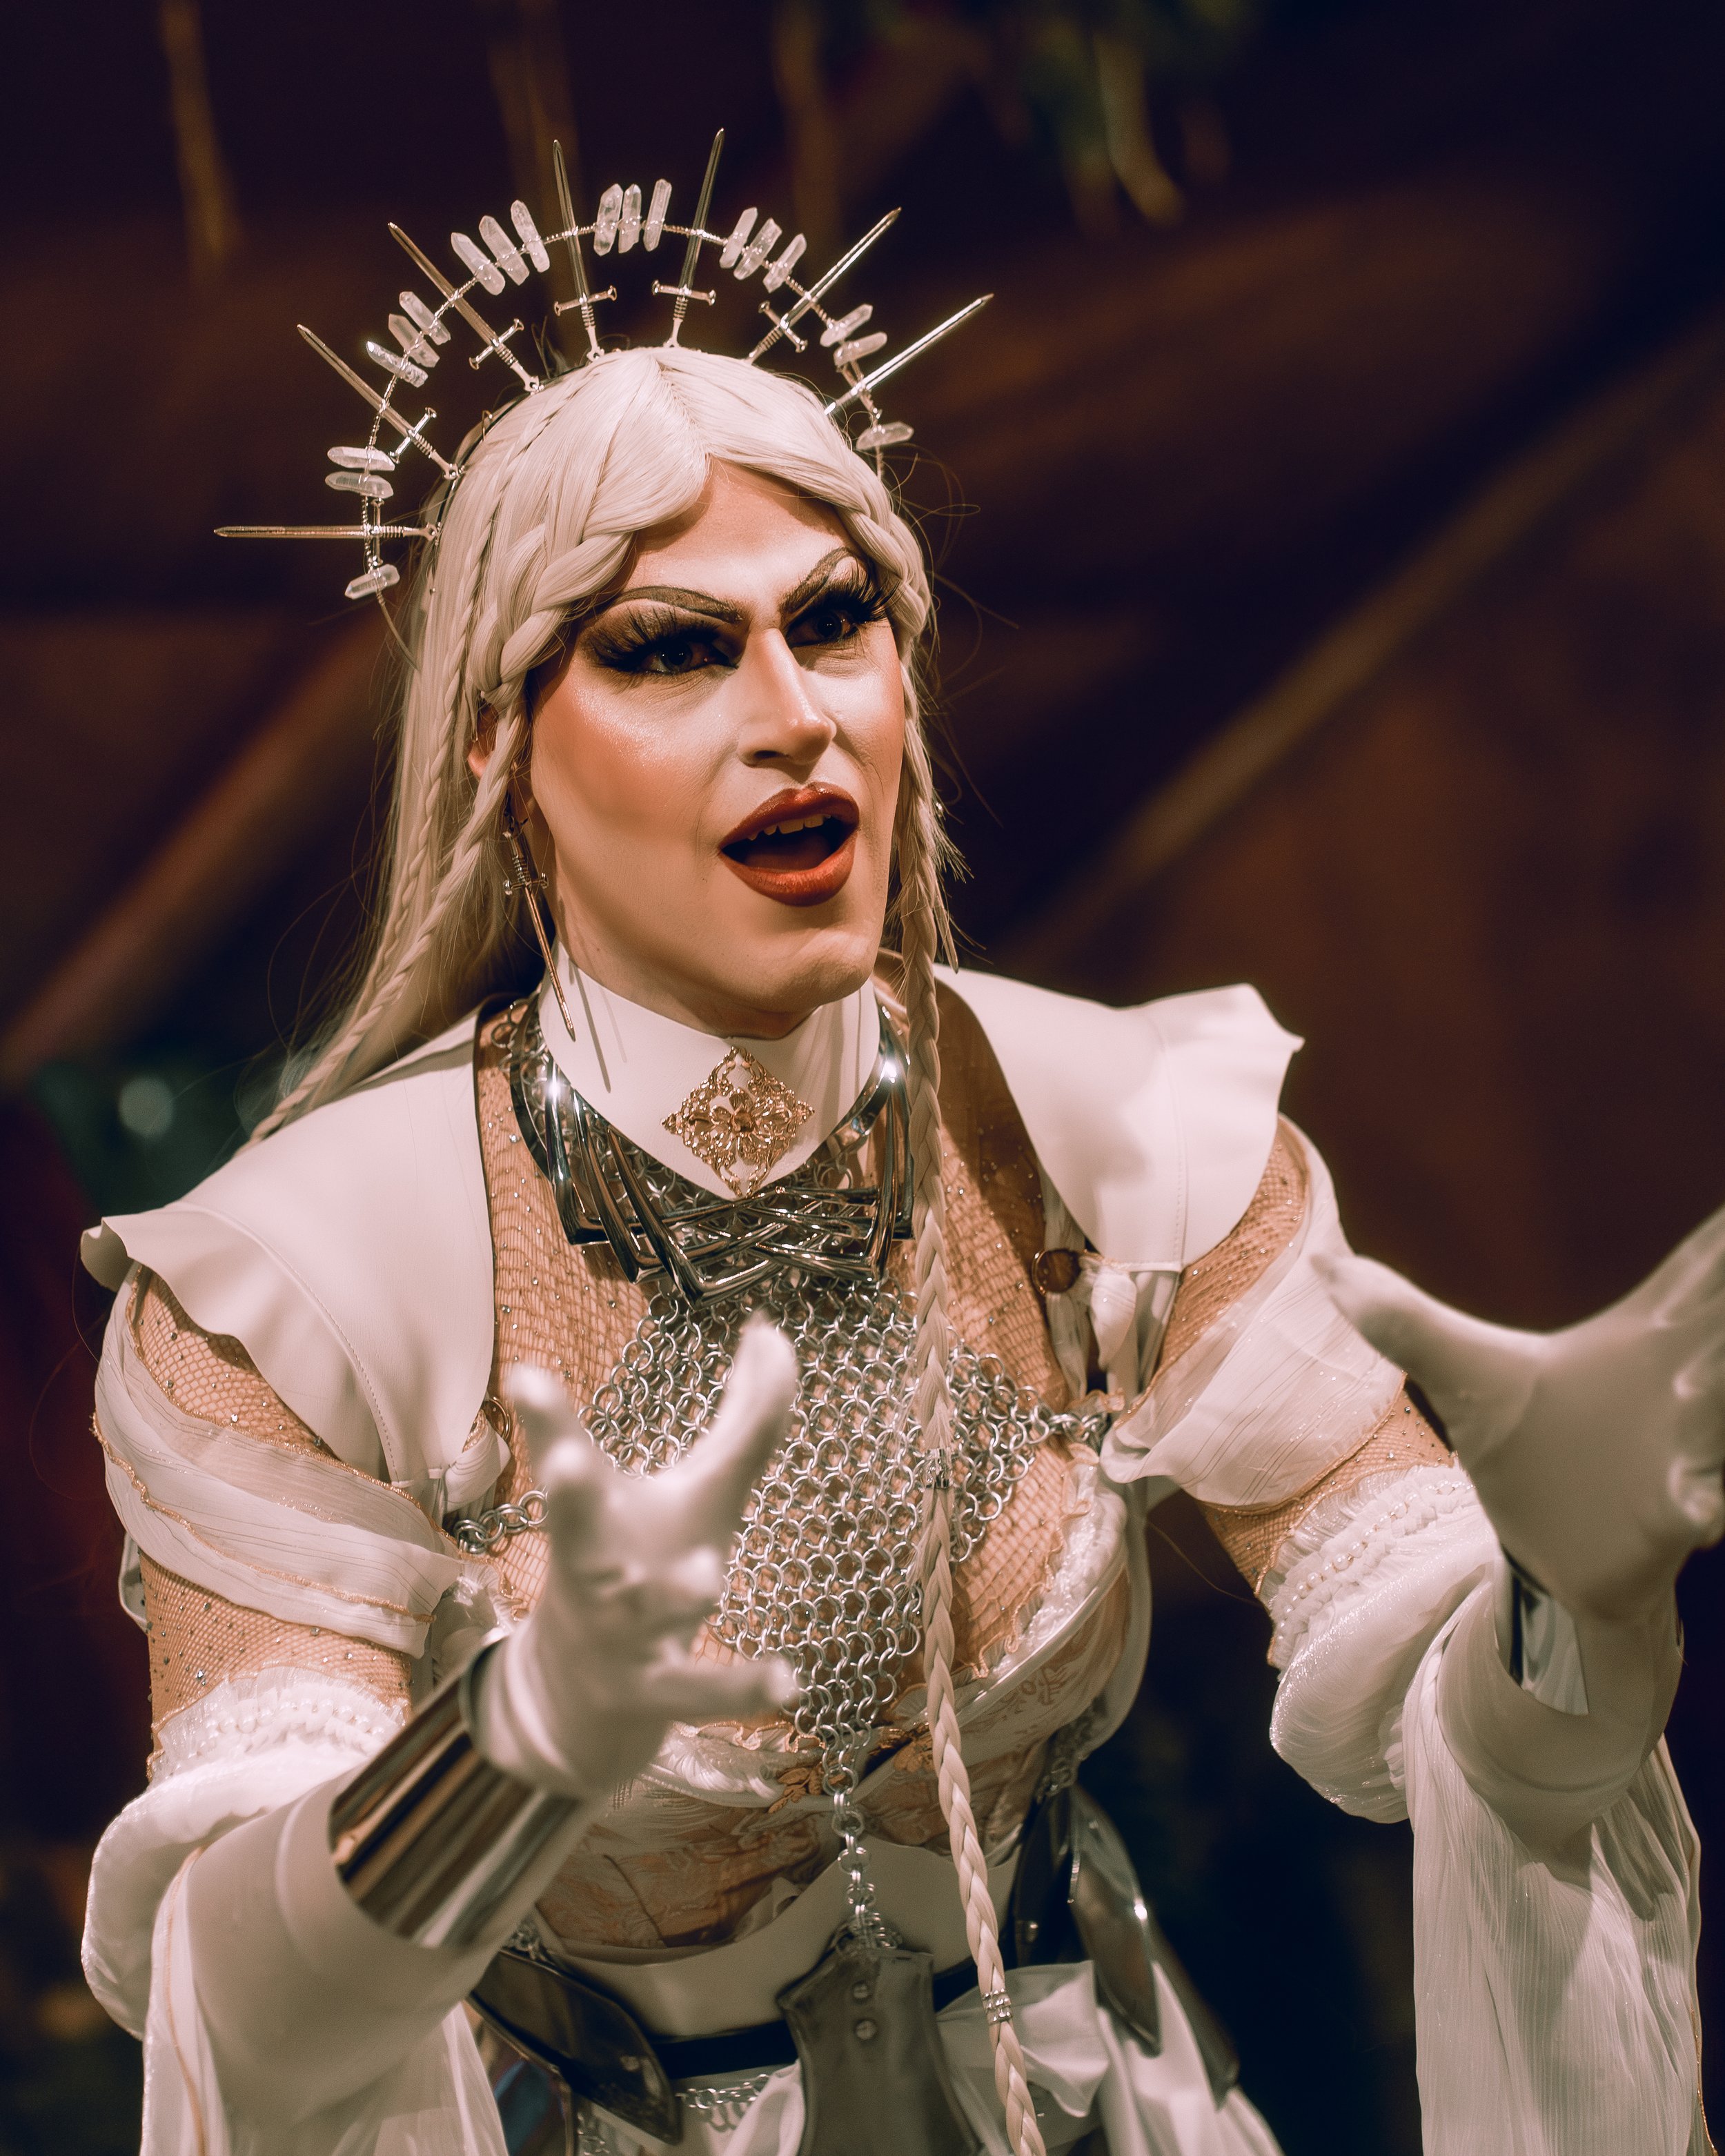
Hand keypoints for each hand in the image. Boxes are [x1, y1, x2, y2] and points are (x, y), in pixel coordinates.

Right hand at [479, 1317, 799, 1795]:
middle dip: (571, 1495)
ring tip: (706, 1574)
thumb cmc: (644, 1561)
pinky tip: (789, 1683)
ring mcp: (623, 1634)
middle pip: (575, 1531)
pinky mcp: (657, 1690)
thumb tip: (775, 1332)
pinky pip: (698, 1689)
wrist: (584, 1695)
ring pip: (643, 1613)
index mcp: (596, 1512)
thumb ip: (743, 1415)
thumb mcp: (696, 1489)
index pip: (566, 1452)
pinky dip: (740, 1688)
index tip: (526, 1373)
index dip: (547, 1416)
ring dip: (671, 1595)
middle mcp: (598, 1567)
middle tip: (564, 1464)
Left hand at [1317, 1209, 1724, 1622]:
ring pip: (1715, 1418)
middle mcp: (1685, 1383)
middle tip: (1692, 1332)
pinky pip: (1707, 1502)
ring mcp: (1691, 1450)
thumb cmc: (1529, 1446)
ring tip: (1692, 1388)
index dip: (1717, 1247)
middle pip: (1713, 1326)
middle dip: (1714, 1310)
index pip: (1699, 1269)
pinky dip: (1703, 1501)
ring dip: (1708, 1405)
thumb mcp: (1466, 1373)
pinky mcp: (1679, 1518)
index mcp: (1642, 1335)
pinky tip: (1700, 1508)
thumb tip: (1321, 1261)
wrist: (1560, 1559)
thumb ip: (1402, 1320)